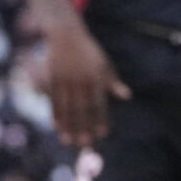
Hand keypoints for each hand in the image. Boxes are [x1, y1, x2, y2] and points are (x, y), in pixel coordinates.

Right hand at [44, 24, 130, 145]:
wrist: (66, 35)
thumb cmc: (91, 54)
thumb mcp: (105, 66)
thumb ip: (114, 84)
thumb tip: (128, 97)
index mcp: (96, 77)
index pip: (99, 102)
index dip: (100, 118)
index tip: (102, 134)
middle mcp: (80, 80)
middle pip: (81, 108)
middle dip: (83, 127)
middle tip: (85, 144)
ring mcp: (64, 80)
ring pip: (66, 107)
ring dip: (68, 126)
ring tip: (69, 141)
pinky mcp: (52, 79)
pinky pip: (54, 100)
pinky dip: (55, 114)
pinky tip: (57, 127)